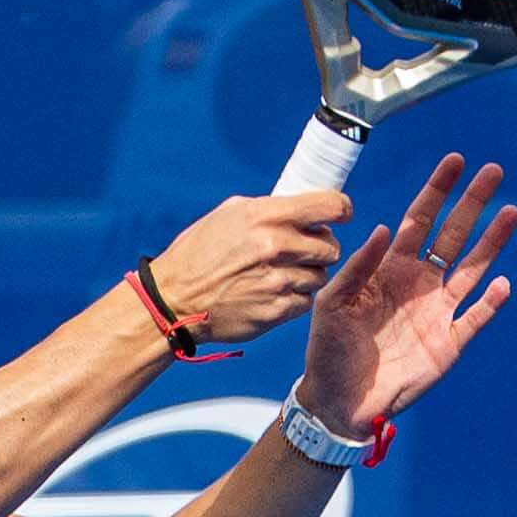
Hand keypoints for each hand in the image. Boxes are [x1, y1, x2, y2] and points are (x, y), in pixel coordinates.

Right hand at [146, 190, 350, 343]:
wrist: (174, 302)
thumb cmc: (198, 255)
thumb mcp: (229, 214)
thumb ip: (270, 209)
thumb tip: (302, 205)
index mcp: (265, 216)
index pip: (330, 206)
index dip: (341, 210)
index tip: (340, 215)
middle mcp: (275, 246)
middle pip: (331, 245)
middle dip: (321, 247)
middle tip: (304, 251)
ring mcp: (278, 281)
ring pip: (321, 275)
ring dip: (308, 274)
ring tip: (284, 274)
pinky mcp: (276, 310)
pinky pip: (306, 301)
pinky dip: (296, 297)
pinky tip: (276, 292)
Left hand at [299, 158, 516, 444]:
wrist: (339, 401)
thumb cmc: (328, 350)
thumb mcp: (331, 304)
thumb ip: (358, 267)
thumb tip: (386, 228)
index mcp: (390, 270)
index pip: (418, 221)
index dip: (436, 191)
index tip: (454, 161)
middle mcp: (419, 285)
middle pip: (452, 236)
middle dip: (472, 204)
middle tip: (493, 172)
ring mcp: (437, 313)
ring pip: (471, 269)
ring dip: (491, 243)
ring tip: (511, 213)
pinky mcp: (447, 344)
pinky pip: (474, 319)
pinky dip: (489, 304)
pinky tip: (501, 284)